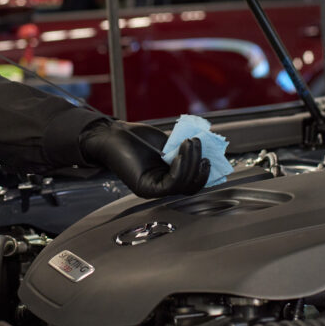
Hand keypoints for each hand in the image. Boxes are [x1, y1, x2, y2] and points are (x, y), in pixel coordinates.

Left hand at [80, 120, 208, 197]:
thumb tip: (208, 153)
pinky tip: (181, 152)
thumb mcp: (168, 145)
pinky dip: (180, 167)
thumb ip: (184, 152)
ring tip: (190, 142)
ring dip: (191, 162)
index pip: (192, 183)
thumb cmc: (138, 138)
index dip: (204, 172)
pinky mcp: (145, 188)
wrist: (114, 134)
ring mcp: (153, 190)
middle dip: (200, 165)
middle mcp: (161, 188)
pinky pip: (171, 183)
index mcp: (167, 179)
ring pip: (183, 185)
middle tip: (198, 143)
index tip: (210, 156)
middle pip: (191, 186)